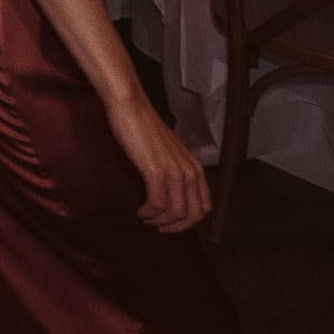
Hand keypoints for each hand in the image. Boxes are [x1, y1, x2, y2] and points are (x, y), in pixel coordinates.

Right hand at [104, 92, 209, 231]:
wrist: (130, 106)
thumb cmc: (144, 127)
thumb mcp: (167, 152)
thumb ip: (173, 169)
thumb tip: (168, 191)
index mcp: (195, 168)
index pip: (203, 208)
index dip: (187, 221)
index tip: (169, 223)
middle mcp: (190, 171)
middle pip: (193, 215)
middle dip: (175, 227)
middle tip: (157, 227)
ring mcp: (174, 171)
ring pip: (176, 213)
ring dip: (160, 222)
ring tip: (146, 219)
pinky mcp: (156, 171)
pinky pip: (158, 204)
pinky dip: (149, 213)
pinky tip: (140, 211)